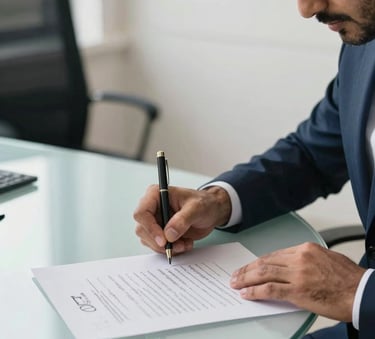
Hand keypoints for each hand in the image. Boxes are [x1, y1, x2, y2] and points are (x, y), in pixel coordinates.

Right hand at [134, 185, 230, 254]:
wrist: (212, 212)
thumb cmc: (204, 203)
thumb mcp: (196, 208)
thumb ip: (183, 219)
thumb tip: (169, 234)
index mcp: (156, 195)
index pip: (142, 212)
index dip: (150, 228)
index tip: (164, 240)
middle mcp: (152, 208)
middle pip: (142, 230)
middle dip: (160, 242)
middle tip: (177, 245)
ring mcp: (155, 221)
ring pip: (149, 240)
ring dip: (166, 247)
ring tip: (184, 244)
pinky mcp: (160, 233)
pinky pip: (158, 246)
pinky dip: (171, 249)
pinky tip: (184, 243)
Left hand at [230, 242, 365, 321]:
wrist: (362, 292)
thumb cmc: (348, 278)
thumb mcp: (326, 258)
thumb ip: (306, 259)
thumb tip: (292, 264)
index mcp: (305, 249)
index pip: (274, 254)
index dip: (258, 262)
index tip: (250, 266)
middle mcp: (298, 258)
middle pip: (265, 262)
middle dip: (248, 269)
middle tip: (236, 274)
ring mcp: (297, 274)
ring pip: (264, 273)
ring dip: (246, 279)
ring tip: (236, 283)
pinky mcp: (298, 291)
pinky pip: (270, 290)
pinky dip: (255, 292)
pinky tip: (246, 294)